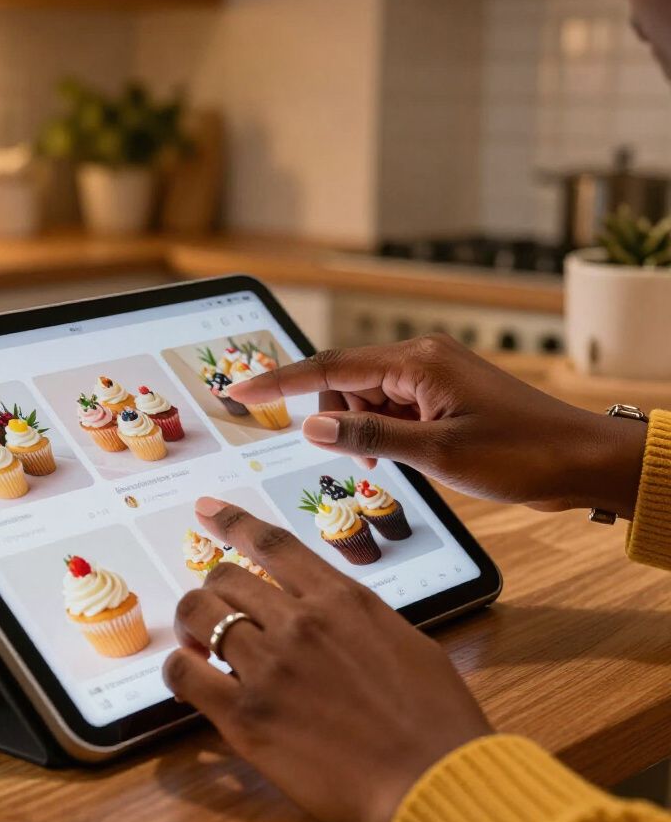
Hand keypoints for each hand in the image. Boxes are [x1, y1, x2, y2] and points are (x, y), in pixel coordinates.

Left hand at [163, 498, 490, 821]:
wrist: (436, 782)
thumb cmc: (435, 719)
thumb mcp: (404, 641)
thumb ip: (355, 619)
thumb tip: (328, 614)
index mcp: (340, 599)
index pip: (271, 543)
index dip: (231, 521)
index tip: (205, 511)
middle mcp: (299, 621)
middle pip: (225, 577)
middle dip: (215, 593)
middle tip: (219, 619)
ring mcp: (268, 666)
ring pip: (198, 614)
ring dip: (193, 625)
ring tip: (202, 647)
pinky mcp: (245, 716)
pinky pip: (184, 673)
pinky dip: (180, 669)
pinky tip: (192, 680)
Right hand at [227, 334, 646, 517]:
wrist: (583, 462)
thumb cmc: (521, 454)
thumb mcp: (437, 453)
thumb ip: (368, 436)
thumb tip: (311, 426)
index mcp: (417, 362)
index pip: (329, 367)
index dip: (279, 382)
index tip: (238, 392)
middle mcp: (421, 359)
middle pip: (346, 383)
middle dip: (339, 420)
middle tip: (367, 459)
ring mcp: (433, 376)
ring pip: (368, 400)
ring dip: (365, 431)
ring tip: (396, 461)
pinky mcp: (442, 396)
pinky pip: (393, 410)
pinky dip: (387, 433)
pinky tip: (409, 455)